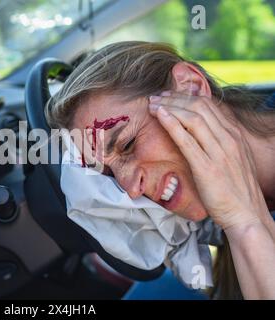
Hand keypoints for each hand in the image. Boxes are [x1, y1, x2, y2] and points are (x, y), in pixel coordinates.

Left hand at [148, 91, 268, 229]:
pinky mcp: (207, 168)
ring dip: (169, 107)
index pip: (208, 105)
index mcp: (234, 135)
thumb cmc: (235, 189)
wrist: (246, 214)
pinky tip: (160, 116)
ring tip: (153, 104)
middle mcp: (228, 139)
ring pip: (193, 118)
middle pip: (199, 106)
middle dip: (174, 98)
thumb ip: (219, 142)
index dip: (185, 97)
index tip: (168, 96)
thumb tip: (200, 132)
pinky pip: (187, 140)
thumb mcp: (232, 158)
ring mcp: (218, 152)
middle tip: (155, 98)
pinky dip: (172, 124)